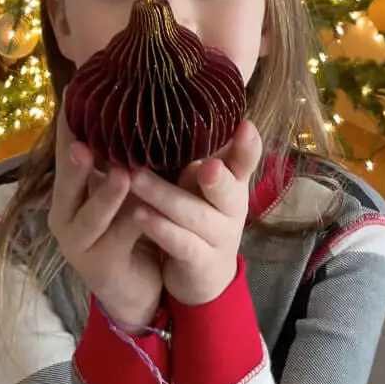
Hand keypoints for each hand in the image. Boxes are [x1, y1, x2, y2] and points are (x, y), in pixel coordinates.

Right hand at [48, 101, 162, 329]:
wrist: (141, 286)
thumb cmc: (132, 224)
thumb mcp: (127, 188)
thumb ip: (127, 157)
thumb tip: (145, 106)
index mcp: (70, 190)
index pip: (67, 152)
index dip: (69, 126)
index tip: (74, 93)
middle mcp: (66, 214)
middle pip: (66, 183)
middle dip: (74, 161)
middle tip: (83, 140)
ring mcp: (80, 243)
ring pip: (91, 216)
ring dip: (107, 194)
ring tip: (122, 174)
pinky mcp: (101, 265)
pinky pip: (119, 240)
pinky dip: (134, 223)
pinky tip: (147, 210)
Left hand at [130, 121, 262, 306]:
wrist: (204, 275)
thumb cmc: (200, 214)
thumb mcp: (204, 184)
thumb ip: (198, 154)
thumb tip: (173, 107)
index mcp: (234, 182)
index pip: (246, 161)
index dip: (248, 146)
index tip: (246, 126)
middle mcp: (232, 208)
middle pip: (228, 191)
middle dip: (217, 179)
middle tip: (205, 166)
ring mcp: (219, 237)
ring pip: (195, 216)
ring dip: (165, 197)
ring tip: (136, 178)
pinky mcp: (200, 262)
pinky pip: (181, 244)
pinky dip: (161, 229)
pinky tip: (138, 214)